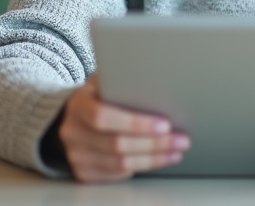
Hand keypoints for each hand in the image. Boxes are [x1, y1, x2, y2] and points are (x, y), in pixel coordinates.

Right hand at [56, 73, 189, 182]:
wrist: (73, 119)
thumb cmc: (97, 97)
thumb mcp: (103, 82)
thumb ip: (122, 81)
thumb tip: (156, 80)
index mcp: (78, 104)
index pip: (103, 116)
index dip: (135, 123)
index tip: (164, 124)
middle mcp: (73, 132)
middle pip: (117, 144)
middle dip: (155, 143)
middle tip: (181, 139)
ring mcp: (77, 155)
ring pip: (122, 163)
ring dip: (155, 157)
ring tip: (177, 150)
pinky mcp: (85, 173)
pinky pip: (119, 174)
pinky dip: (144, 166)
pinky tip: (161, 158)